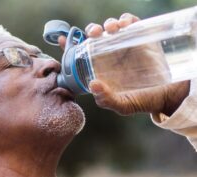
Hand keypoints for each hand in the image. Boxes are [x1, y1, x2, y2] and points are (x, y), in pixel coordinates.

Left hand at [58, 13, 189, 115]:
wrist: (166, 95)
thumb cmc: (141, 100)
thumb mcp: (122, 105)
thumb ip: (106, 99)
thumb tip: (93, 84)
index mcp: (101, 68)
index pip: (82, 54)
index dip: (70, 45)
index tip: (62, 40)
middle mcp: (110, 55)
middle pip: (95, 36)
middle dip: (91, 30)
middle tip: (94, 34)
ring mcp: (124, 46)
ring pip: (111, 27)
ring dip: (108, 24)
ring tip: (111, 30)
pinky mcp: (140, 38)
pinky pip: (130, 23)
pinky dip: (126, 19)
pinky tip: (125, 25)